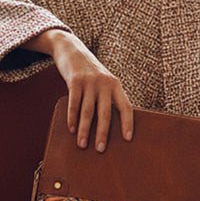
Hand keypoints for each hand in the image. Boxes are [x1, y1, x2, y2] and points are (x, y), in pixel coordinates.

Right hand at [30, 29, 133, 151]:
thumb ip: (108, 98)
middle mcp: (105, 83)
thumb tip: (109, 126)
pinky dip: (72, 118)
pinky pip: (74, 103)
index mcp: (116, 85)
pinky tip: (71, 130)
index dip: (128, 123)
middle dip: (103, 133)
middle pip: (105, 113)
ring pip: (88, 111)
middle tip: (101, 150)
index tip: (128, 139)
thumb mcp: (104, 82)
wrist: (72, 50)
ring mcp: (90, 82)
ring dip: (85, 130)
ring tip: (82, 145)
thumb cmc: (90, 73)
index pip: (126, 106)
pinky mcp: (75, 80)